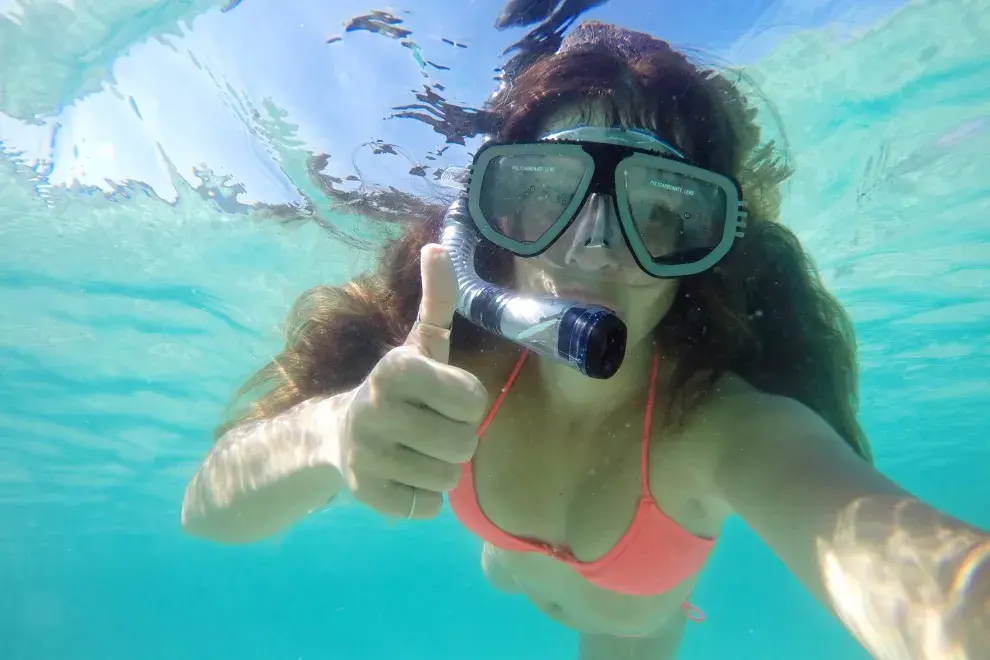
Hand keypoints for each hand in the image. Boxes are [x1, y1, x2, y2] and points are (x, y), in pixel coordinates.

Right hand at [336, 244, 487, 518]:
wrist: (336, 434)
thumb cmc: (398, 388)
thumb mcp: (420, 344)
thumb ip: (436, 300)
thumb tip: (438, 246)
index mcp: (395, 369)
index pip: (472, 399)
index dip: (468, 402)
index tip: (447, 397)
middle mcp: (375, 409)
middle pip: (464, 444)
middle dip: (458, 438)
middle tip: (433, 428)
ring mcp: (367, 455)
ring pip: (448, 478)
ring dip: (442, 467)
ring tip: (417, 450)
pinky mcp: (365, 495)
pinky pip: (427, 506)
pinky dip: (422, 495)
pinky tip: (402, 473)